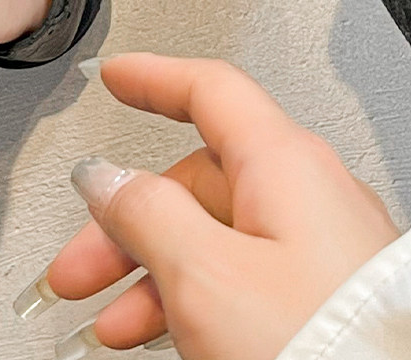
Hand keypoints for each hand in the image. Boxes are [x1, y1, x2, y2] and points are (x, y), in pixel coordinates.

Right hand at [35, 53, 399, 359]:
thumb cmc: (320, 342)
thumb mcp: (207, 275)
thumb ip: (148, 215)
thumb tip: (108, 178)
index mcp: (285, 162)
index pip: (209, 90)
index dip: (154, 79)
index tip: (116, 76)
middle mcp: (311, 192)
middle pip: (200, 180)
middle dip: (128, 222)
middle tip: (79, 270)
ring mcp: (326, 247)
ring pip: (219, 237)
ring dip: (155, 273)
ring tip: (114, 325)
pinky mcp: (332, 296)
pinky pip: (249, 277)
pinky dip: (198, 296)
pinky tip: (169, 335)